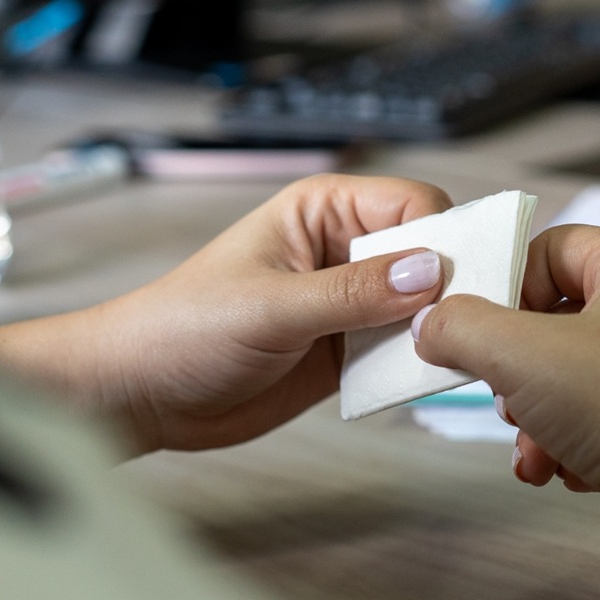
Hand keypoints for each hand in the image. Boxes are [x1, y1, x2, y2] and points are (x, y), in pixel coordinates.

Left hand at [0, 174, 452, 452]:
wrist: (140, 395)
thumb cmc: (181, 328)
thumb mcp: (271, 307)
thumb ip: (353, 292)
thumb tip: (429, 273)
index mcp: (325, 210)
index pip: (414, 204)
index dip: (443, 236)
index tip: (455, 280)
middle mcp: (345, 248)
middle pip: (431, 250)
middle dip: (449, 283)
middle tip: (459, 320)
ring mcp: (351, 300)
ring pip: (426, 302)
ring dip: (437, 326)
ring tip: (443, 352)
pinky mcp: (351, 347)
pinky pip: (405, 346)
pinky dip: (417, 360)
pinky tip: (418, 374)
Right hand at [412, 225, 599, 599]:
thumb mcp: (522, 355)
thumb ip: (462, 328)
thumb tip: (433, 325)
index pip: (549, 247)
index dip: (504, 286)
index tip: (473, 329)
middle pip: (556, 318)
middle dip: (516, 370)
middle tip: (506, 396)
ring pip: (573, 376)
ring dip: (536, 418)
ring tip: (534, 450)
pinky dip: (572, 443)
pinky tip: (566, 471)